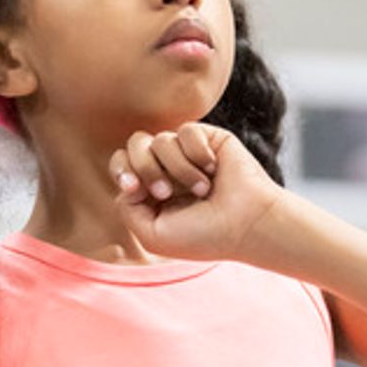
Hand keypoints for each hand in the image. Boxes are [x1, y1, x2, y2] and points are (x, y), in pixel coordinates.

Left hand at [109, 121, 283, 261]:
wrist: (245, 224)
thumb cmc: (203, 235)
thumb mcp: (152, 235)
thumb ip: (127, 208)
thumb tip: (130, 177)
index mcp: (152, 190)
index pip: (122, 165)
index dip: (121, 171)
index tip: (134, 187)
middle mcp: (168, 169)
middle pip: (135, 145)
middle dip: (145, 168)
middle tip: (166, 192)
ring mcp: (188, 153)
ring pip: (160, 140)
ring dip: (178, 169)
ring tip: (201, 190)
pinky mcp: (208, 138)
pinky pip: (186, 131)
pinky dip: (197, 154)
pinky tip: (213, 170)